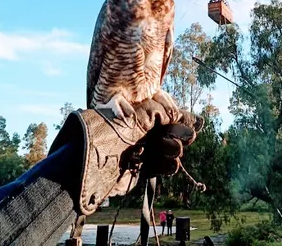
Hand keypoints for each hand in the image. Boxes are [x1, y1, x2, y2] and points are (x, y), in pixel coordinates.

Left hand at [48, 99, 202, 215]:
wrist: (87, 160)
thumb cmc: (110, 131)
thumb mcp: (139, 115)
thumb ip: (162, 113)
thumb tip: (179, 114)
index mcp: (134, 112)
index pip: (162, 113)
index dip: (178, 118)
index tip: (194, 123)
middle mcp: (135, 130)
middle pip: (164, 132)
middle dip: (177, 134)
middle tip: (189, 137)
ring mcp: (135, 150)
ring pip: (162, 150)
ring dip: (173, 150)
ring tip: (176, 151)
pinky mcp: (134, 169)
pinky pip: (154, 167)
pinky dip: (165, 166)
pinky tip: (173, 164)